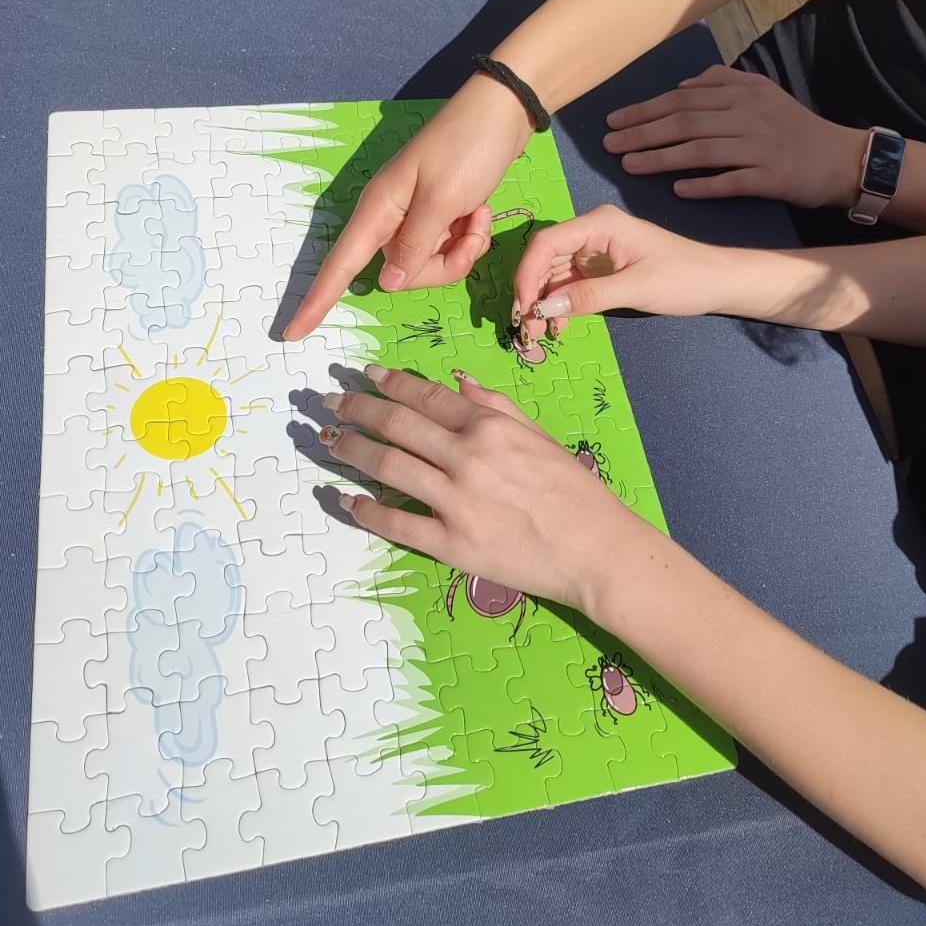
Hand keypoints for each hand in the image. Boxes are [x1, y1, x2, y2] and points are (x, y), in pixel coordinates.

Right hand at [284, 75, 533, 339]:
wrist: (501, 115)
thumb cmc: (466, 148)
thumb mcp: (442, 198)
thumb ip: (415, 245)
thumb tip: (388, 284)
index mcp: (379, 210)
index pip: (340, 265)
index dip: (317, 301)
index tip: (292, 334)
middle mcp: (390, 219)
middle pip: (401, 275)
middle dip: (443, 265)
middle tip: (470, 231)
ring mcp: (415, 220)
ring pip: (430, 267)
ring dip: (462, 249)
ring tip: (479, 215)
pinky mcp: (439, 219)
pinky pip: (449, 251)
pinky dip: (470, 237)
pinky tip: (482, 212)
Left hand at [319, 365, 652, 611]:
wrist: (596, 550)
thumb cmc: (574, 492)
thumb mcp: (540, 435)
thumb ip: (497, 405)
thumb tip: (457, 381)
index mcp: (490, 427)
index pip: (425, 396)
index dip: (390, 382)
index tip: (365, 375)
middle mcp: (467, 457)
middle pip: (396, 425)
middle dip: (357, 408)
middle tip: (331, 402)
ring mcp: (456, 501)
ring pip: (388, 466)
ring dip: (351, 450)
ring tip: (329, 441)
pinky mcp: (451, 543)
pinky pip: (397, 523)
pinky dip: (366, 510)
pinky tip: (346, 500)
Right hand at [512, 205, 727, 342]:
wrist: (718, 282)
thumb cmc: (685, 278)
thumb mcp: (636, 288)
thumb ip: (589, 296)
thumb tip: (544, 307)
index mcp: (600, 224)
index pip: (547, 242)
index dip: (527, 274)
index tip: (523, 307)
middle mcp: (592, 231)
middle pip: (546, 258)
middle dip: (532, 292)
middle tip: (528, 328)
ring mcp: (596, 249)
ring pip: (554, 273)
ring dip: (544, 301)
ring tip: (541, 332)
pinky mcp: (602, 267)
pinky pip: (570, 283)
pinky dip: (561, 304)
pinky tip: (560, 325)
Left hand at [603, 65, 866, 207]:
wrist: (841, 158)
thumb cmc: (795, 128)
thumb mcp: (763, 93)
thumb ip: (724, 82)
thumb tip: (685, 85)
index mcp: (742, 93)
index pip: (683, 99)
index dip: (645, 110)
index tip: (613, 121)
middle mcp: (748, 116)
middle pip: (685, 122)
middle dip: (642, 133)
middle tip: (609, 146)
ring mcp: (759, 147)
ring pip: (701, 150)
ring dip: (661, 159)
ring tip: (629, 167)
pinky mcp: (770, 177)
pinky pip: (731, 180)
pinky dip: (703, 185)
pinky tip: (677, 190)